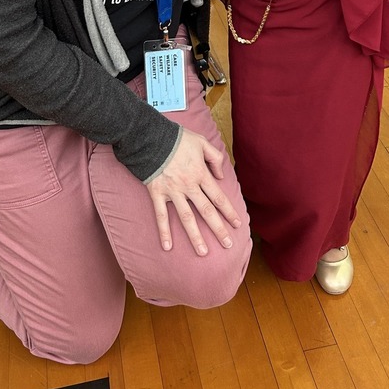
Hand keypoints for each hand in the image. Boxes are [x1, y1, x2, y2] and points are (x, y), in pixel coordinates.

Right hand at [145, 128, 241, 254]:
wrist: (150, 137)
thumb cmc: (177, 138)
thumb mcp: (201, 142)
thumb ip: (215, 157)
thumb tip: (221, 175)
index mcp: (200, 174)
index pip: (218, 197)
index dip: (229, 211)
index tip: (238, 224)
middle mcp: (189, 186)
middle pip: (206, 211)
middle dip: (218, 228)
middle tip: (228, 244)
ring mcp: (172, 192)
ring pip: (186, 218)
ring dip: (195, 236)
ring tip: (203, 252)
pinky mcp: (157, 194)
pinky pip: (161, 216)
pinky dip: (164, 231)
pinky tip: (167, 247)